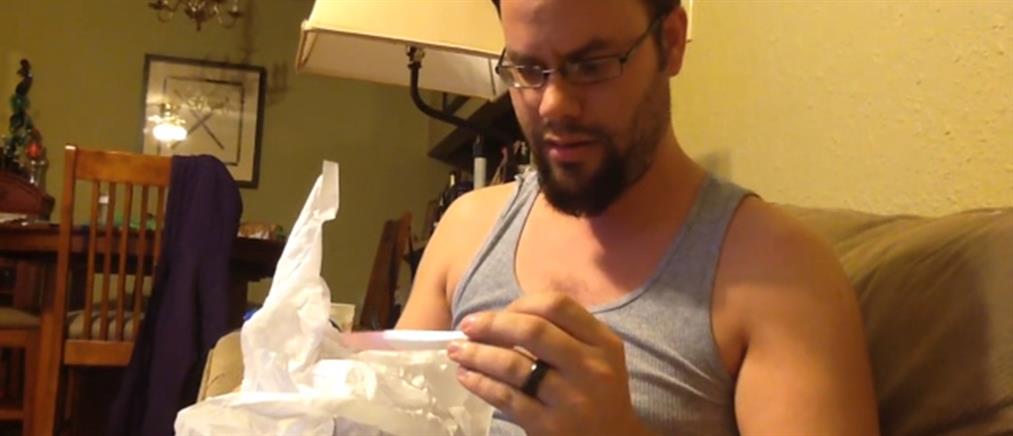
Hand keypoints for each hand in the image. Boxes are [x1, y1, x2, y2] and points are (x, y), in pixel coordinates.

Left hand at [448, 293, 652, 435]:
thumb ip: (566, 331)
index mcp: (603, 343)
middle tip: (466, 326)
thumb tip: (505, 313)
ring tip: (457, 351)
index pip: (557, 305)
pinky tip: (466, 376)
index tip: (501, 312)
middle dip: (492, 324)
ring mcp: (569, 399)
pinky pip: (505, 397)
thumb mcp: (598, 355)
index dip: (521, 303)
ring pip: (513, 365)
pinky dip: (480, 383)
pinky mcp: (548, 426)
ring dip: (477, 354)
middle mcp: (589, 368)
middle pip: (532, 330)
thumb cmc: (597, 391)